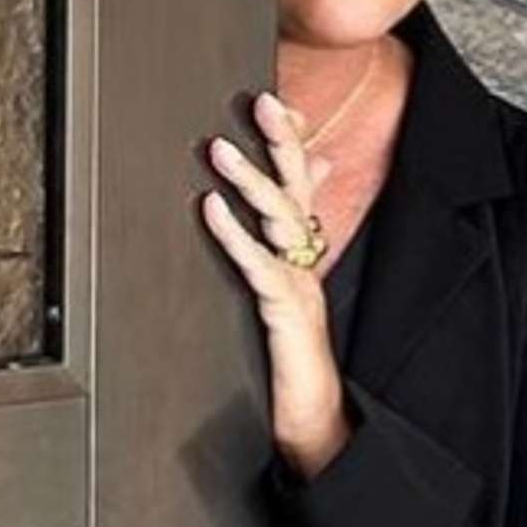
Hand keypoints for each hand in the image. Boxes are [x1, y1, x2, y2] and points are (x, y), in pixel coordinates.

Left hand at [200, 91, 351, 479]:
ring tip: (219, 146)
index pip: (302, 186)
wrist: (315, 425)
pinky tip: (211, 209)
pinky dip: (235, 235)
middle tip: (260, 101)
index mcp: (302, 255)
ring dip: (251, 181)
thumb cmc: (289, 361)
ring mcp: (299, 287)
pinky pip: (261, 268)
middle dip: (281, 143)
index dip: (294, 144)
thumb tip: (273, 227)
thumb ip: (278, 254)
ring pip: (283, 222)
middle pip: (299, 190)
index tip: (278, 102)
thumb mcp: (283, 296)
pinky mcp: (285, 316)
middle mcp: (305, 264)